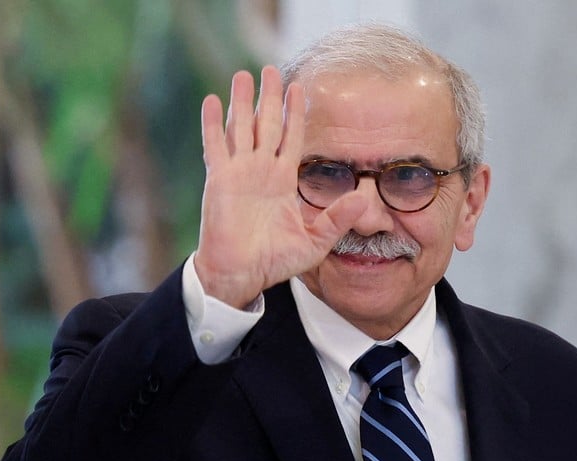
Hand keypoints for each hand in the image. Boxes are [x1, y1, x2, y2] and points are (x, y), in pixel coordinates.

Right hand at [194, 66, 366, 308]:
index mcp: (283, 181)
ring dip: (242, 101)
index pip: (291, 138)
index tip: (299, 88)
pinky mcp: (219, 180)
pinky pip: (215, 146)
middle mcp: (261, 171)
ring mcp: (238, 173)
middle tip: (271, 69)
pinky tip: (213, 100)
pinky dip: (213, 123)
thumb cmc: (275, 261)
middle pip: (266, 125)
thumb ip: (338, 218)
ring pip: (241, 127)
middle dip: (270, 97)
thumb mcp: (315, 241)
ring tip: (244, 74)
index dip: (295, 114)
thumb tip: (363, 196)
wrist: (242, 274)